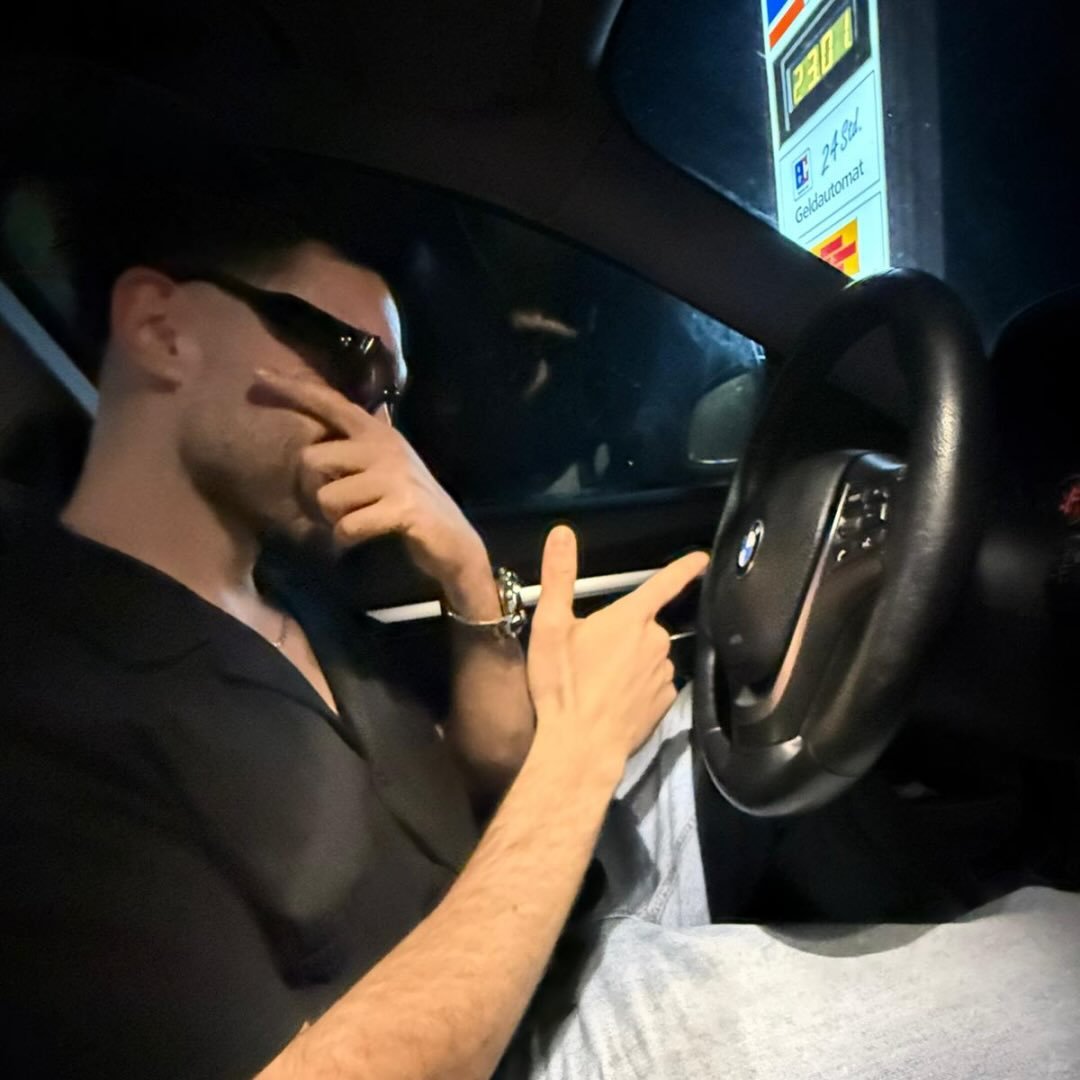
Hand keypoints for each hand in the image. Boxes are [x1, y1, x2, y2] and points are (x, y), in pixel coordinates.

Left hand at [253, 369, 487, 587]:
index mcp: (378, 433)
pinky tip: (366, 536)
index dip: (293, 390)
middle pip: (312, 458)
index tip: (256, 376)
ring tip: (360, 520)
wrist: (455, 541)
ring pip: (327, 498)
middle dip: (314, 491)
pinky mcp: (401, 507)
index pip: (330, 403)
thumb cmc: (411, 504)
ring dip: (334, 519)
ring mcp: (395, 476)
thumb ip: (356, 447)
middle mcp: (385, 446)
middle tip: (337, 507)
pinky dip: (347, 539)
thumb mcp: (386, 465)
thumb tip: (320, 432)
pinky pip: (346, 526)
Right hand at [526, 525, 708, 772]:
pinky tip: (616, 700)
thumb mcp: (550, 626)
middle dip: (624, 633)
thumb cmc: (563, 684)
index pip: (663, 583)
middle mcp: (655, 642)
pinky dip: (639, 687)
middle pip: (645, 626)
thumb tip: (562, 532)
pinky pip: (655, 684)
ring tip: (599, 681)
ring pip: (650, 656)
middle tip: (590, 653)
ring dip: (631, 661)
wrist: (580, 746)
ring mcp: (664, 674)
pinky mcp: (665, 703)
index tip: (702, 558)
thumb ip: (558, 576)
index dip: (684, 568)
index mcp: (630, 618)